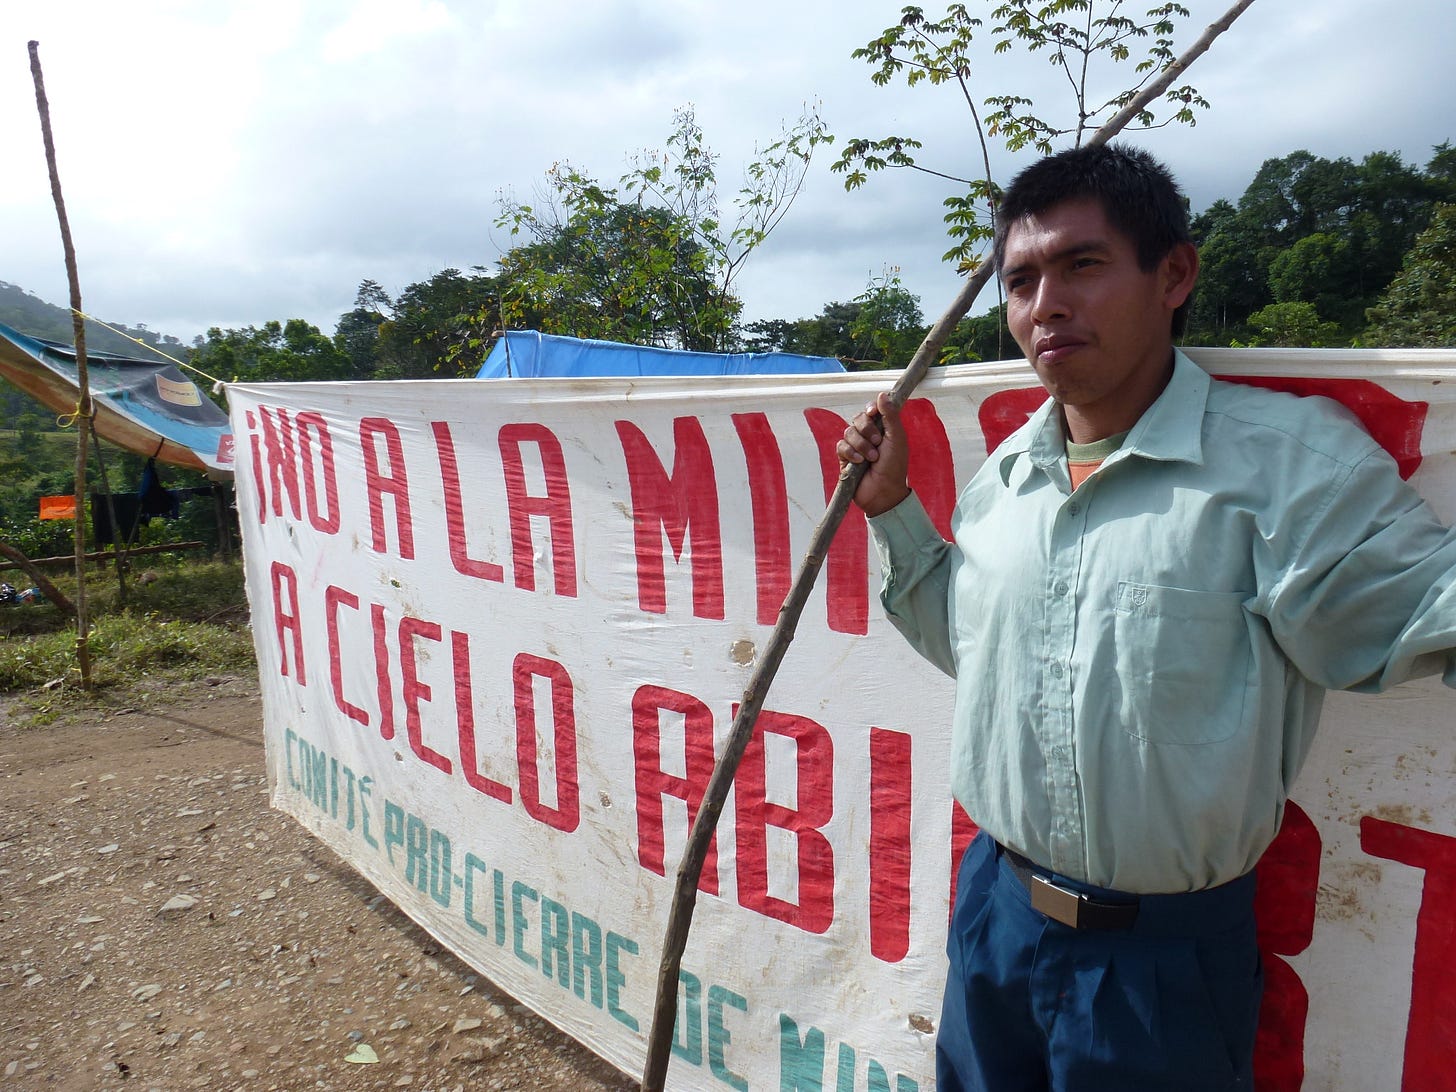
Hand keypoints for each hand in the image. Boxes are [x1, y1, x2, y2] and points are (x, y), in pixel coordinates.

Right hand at [836, 391, 910, 516]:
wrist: (884, 491)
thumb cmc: (895, 466)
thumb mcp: (897, 438)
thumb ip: (890, 416)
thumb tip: (882, 394)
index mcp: (882, 428)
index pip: (871, 410)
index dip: (870, 409)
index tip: (873, 413)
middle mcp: (867, 435)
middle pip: (858, 419)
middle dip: (867, 430)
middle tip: (878, 442)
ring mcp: (855, 446)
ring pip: (848, 432)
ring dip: (861, 444)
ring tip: (871, 458)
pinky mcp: (845, 458)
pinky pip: (841, 446)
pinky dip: (850, 452)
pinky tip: (859, 462)